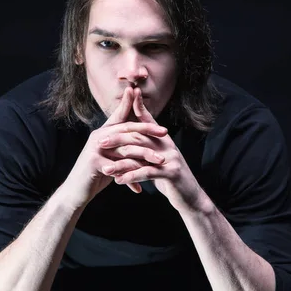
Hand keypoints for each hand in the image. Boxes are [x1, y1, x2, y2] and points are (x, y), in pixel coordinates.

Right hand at [61, 87, 168, 208]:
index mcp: (103, 132)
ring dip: (145, 155)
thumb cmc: (96, 174)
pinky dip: (131, 178)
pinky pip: (118, 168)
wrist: (75, 192)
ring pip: (126, 149)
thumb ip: (124, 147)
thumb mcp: (111, 157)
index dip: (132, 105)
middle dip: (148, 129)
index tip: (146, 97)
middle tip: (166, 132)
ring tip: (161, 161)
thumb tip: (144, 141)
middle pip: (127, 129)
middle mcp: (98, 137)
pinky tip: (140, 189)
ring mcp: (95, 149)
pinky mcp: (93, 163)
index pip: (121, 116)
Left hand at [99, 88, 203, 211]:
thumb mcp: (159, 162)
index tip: (129, 93)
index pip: (149, 121)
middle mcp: (168, 146)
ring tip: (104, 169)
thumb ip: (147, 150)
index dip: (140, 106)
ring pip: (140, 155)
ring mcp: (172, 158)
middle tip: (100, 142)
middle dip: (118, 139)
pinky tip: (118, 181)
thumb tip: (129, 141)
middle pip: (139, 137)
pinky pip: (147, 173)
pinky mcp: (172, 173)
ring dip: (120, 163)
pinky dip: (131, 177)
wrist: (191, 197)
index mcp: (164, 140)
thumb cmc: (171, 180)